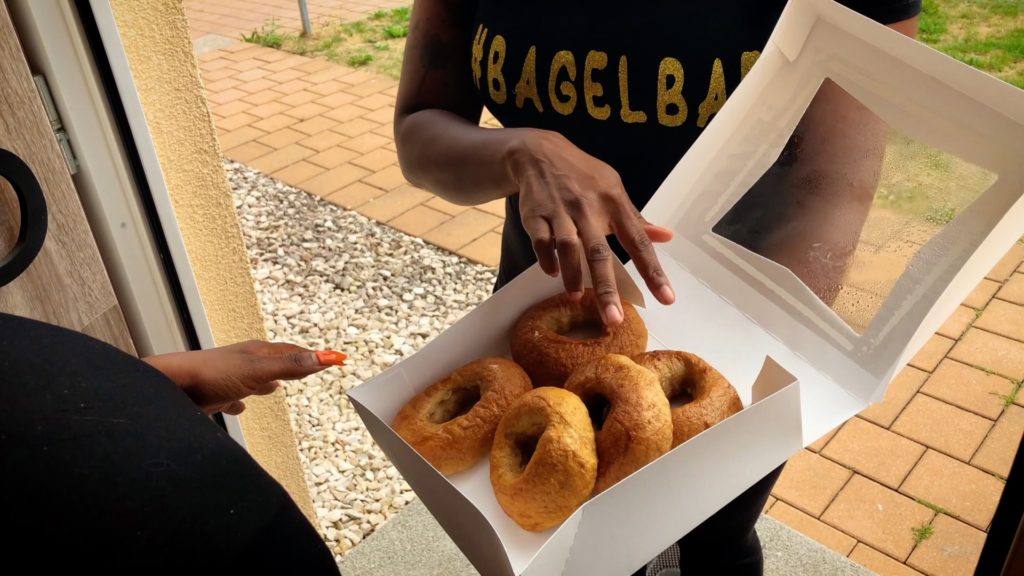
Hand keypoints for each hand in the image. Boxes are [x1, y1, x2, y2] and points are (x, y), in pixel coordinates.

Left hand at [143, 341, 344, 414]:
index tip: (334, 358)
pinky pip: (232, 397)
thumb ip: (291, 365)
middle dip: (292, 364)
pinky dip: (240, 402)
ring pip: (254, 378)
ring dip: (267, 382)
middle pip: (274, 362)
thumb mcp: (259, 370)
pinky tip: (239, 408)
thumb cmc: (212, 375)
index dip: (315, 355)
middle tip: (309, 366)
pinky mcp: (213, 395)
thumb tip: (324, 357)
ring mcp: (228, 378)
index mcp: (258, 353)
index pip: (293, 351)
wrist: (170, 387)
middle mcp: (245, 362)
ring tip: (276, 386)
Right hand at [508, 129, 674, 324]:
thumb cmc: (583, 177)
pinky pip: (541, 241)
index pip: (639, 242)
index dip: (653, 272)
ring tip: (578, 298)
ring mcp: (560, 211)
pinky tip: (552, 274)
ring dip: (573, 275)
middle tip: (614, 319)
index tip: (666, 298)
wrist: (540, 153)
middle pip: (600, 252)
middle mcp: (589, 208)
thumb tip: (667, 236)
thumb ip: (637, 219)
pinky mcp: (535, 214)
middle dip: (607, 288)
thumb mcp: (614, 189)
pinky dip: (546, 259)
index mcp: (614, 203)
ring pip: (568, 247)